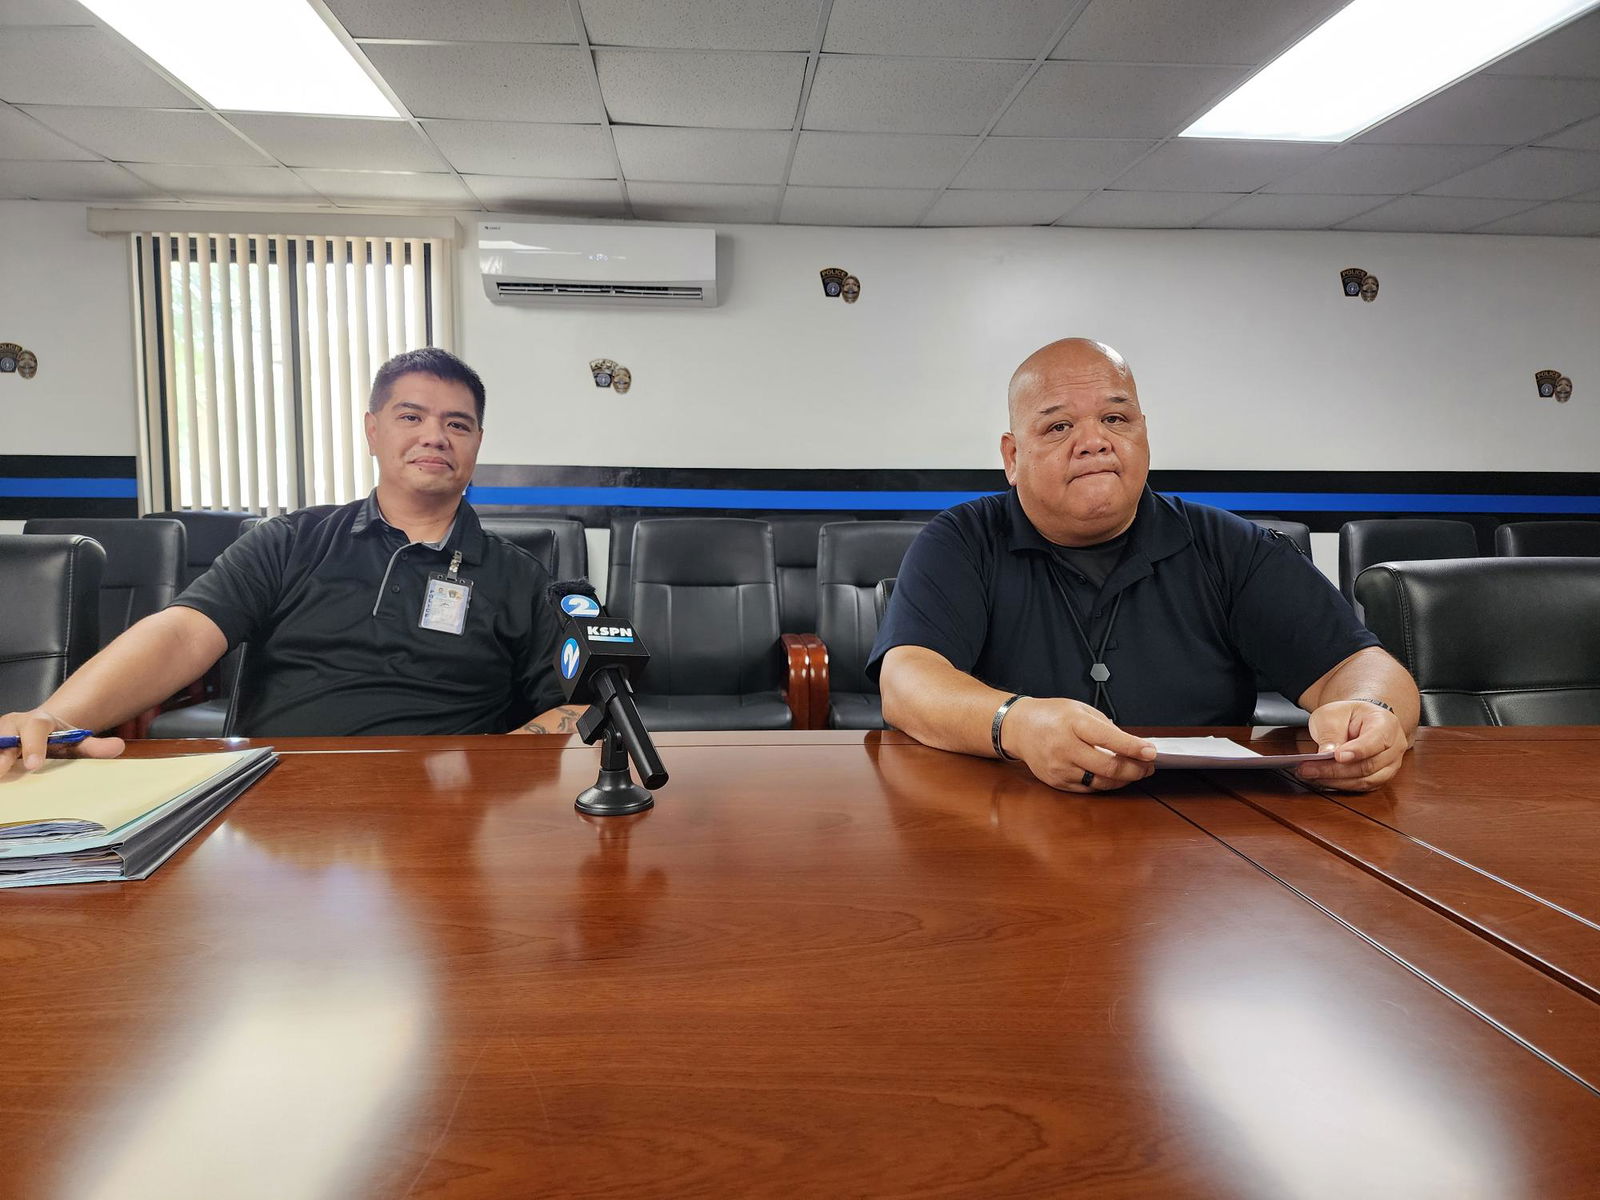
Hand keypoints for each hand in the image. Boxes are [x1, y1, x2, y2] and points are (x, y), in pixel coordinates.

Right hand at [0, 709, 125, 776]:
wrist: (42, 731)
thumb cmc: (59, 739)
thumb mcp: (77, 740)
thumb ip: (95, 745)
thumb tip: (118, 747)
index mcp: (38, 721)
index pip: (36, 728)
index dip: (33, 745)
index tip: (33, 765)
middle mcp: (13, 725)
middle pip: (4, 736)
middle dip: (2, 753)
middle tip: (2, 771)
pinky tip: (1, 780)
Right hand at [1003, 698, 1157, 792]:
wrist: (1019, 728)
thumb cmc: (1050, 715)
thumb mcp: (1080, 709)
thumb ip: (1105, 726)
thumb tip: (1131, 745)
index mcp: (1073, 724)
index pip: (1110, 739)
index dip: (1134, 748)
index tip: (1151, 752)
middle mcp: (1065, 748)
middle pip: (1109, 767)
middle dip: (1135, 769)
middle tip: (1148, 766)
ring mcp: (1060, 768)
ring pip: (1101, 783)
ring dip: (1124, 780)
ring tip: (1136, 772)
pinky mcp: (1057, 782)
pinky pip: (1088, 789)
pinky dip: (1106, 784)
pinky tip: (1115, 778)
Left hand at [1297, 700, 1407, 791]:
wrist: (1361, 720)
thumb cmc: (1349, 715)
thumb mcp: (1333, 713)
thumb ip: (1331, 732)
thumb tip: (1325, 754)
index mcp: (1386, 724)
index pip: (1375, 741)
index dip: (1357, 751)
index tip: (1336, 756)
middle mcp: (1394, 747)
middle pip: (1368, 765)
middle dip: (1335, 770)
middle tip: (1308, 768)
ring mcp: (1390, 765)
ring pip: (1365, 781)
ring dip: (1336, 781)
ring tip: (1310, 774)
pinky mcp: (1380, 778)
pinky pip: (1361, 787)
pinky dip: (1341, 785)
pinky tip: (1322, 779)